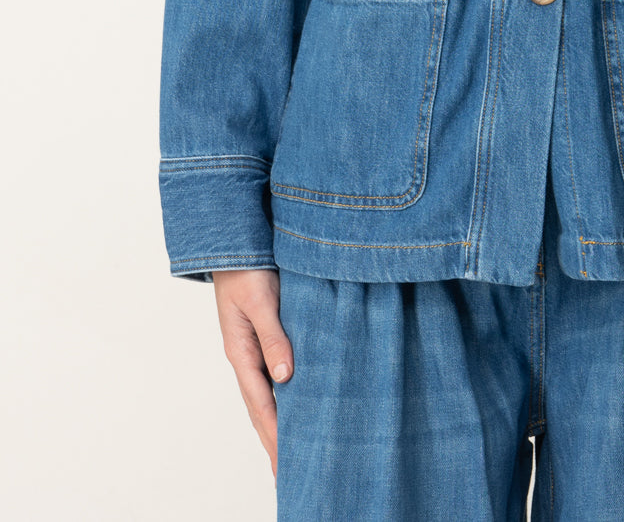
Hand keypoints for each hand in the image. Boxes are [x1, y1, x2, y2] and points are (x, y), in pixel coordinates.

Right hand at [212, 268, 293, 477]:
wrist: (234, 243)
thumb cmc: (246, 268)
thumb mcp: (260, 301)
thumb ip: (274, 336)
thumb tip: (286, 377)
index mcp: (242, 353)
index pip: (261, 405)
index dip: (274, 435)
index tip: (285, 463)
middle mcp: (247, 356)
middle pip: (262, 408)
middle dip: (274, 440)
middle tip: (288, 474)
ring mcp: (254, 348)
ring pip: (268, 393)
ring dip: (278, 421)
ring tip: (292, 449)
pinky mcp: (265, 335)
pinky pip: (275, 372)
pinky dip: (284, 394)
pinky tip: (296, 402)